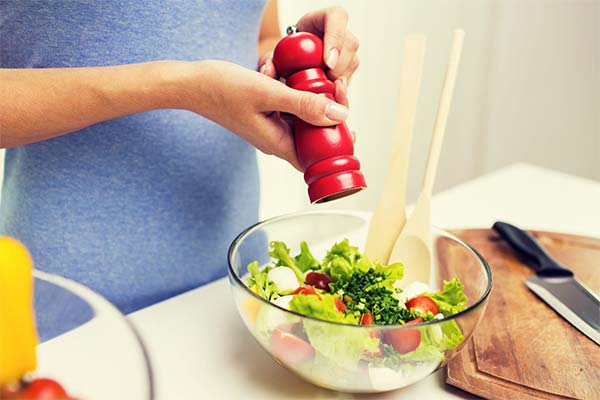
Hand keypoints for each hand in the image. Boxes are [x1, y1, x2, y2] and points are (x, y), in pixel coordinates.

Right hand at [181, 60, 348, 170]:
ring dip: (313, 103)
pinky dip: (297, 95)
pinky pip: (290, 109)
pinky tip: (297, 78)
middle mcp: (275, 140)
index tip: (348, 125)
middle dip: (329, 119)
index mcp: (276, 144)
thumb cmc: (223, 89)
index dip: (336, 147)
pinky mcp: (265, 114)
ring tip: (321, 81)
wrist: (192, 83)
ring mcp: (269, 127)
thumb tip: (338, 116)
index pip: (315, 160)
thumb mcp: (268, 93)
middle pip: (313, 139)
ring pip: (303, 122)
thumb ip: (304, 104)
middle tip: (337, 93)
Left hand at [259, 6, 358, 107]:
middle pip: (349, 45)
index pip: (336, 19)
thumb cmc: (286, 53)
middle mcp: (342, 31)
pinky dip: (338, 93)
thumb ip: (269, 61)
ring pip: (352, 64)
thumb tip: (268, 72)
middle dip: (338, 68)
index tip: (327, 62)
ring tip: (320, 93)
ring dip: (338, 83)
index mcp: (326, 17)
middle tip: (324, 84)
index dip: (335, 40)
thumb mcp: (275, 54)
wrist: (295, 60)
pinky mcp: (350, 68)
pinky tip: (325, 100)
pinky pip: (349, 80)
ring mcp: (349, 50)